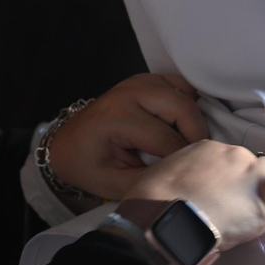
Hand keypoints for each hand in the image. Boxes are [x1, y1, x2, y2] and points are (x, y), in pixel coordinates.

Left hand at [47, 74, 208, 202]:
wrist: (67, 144)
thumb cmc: (87, 165)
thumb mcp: (112, 184)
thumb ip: (147, 182)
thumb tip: (182, 179)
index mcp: (117, 118)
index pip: (167, 138)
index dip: (184, 159)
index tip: (189, 174)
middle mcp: (129, 93)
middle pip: (182, 108)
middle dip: (197, 135)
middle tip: (197, 159)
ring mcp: (139, 82)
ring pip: (185, 94)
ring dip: (194, 119)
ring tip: (188, 143)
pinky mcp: (146, 80)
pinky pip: (180, 85)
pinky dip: (189, 103)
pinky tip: (181, 125)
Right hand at [124, 142, 264, 249]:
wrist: (160, 221)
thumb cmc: (150, 208)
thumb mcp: (159, 184)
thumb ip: (180, 184)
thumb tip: (184, 196)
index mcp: (205, 150)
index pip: (226, 163)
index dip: (226, 180)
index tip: (216, 194)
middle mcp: (232, 155)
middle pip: (251, 166)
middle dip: (247, 183)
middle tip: (230, 208)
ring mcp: (251, 172)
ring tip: (250, 213)